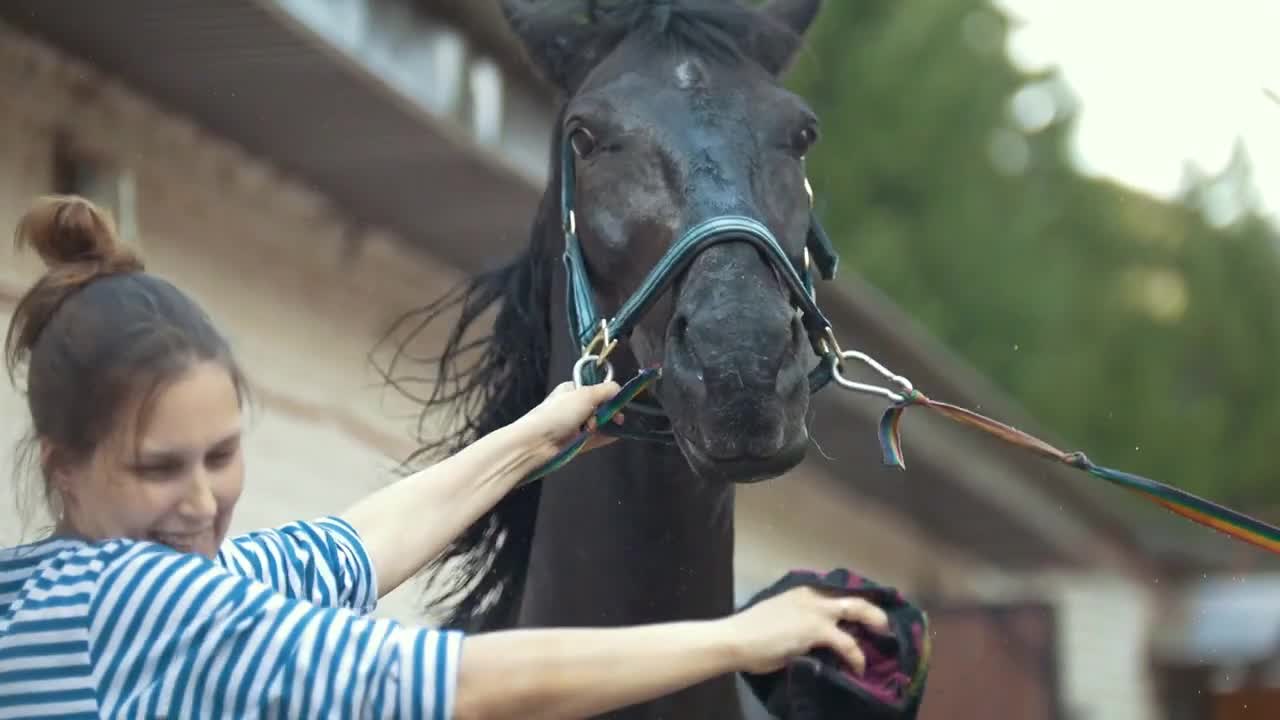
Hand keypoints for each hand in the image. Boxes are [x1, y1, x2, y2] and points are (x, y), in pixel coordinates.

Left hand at [517, 380, 624, 454]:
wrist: (537, 443)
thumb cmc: (559, 414)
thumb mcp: (585, 395)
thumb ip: (606, 390)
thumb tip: (620, 389)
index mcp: (571, 390)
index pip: (594, 388)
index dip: (608, 394)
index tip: (619, 401)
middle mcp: (572, 407)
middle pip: (598, 407)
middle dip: (608, 411)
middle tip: (616, 417)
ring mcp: (573, 426)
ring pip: (598, 423)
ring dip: (605, 425)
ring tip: (609, 427)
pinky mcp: (575, 443)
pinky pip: (595, 439)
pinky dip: (605, 437)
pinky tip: (617, 436)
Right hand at [723, 586, 891, 675]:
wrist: (737, 639)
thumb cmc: (751, 631)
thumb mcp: (780, 616)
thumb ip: (800, 620)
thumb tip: (814, 635)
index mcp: (803, 591)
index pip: (837, 591)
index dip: (856, 600)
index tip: (867, 610)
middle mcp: (813, 596)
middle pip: (854, 596)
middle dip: (874, 609)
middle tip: (884, 624)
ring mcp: (816, 611)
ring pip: (858, 610)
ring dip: (875, 623)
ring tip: (884, 639)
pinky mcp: (817, 630)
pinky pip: (848, 643)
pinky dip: (857, 656)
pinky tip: (859, 667)